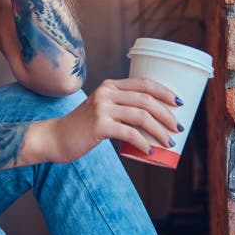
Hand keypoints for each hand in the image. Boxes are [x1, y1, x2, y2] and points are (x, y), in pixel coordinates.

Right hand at [44, 78, 182, 162]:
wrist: (55, 138)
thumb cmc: (82, 127)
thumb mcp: (101, 109)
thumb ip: (120, 107)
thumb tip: (153, 120)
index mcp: (109, 86)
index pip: (143, 82)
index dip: (164, 91)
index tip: (179, 103)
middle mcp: (106, 93)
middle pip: (146, 99)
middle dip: (167, 114)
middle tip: (178, 128)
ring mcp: (102, 108)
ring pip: (141, 116)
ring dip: (159, 131)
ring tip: (168, 142)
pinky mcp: (99, 125)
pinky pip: (129, 133)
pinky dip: (143, 143)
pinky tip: (148, 151)